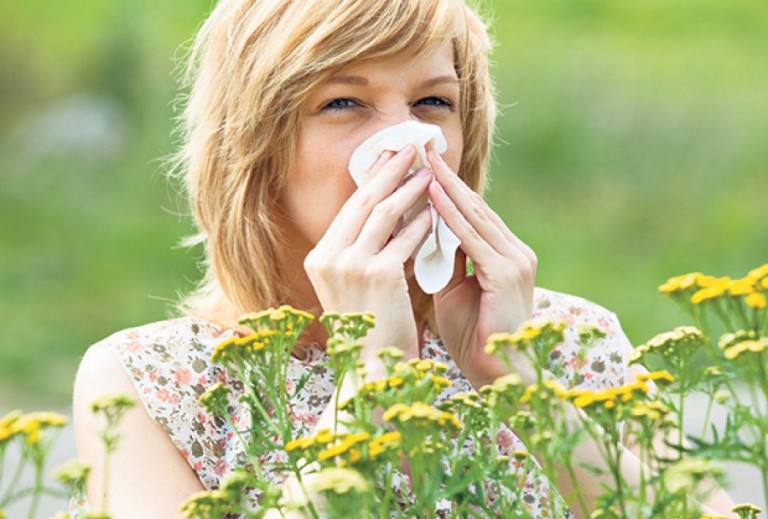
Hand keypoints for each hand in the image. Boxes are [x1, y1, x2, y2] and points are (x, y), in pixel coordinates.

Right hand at [304, 146, 432, 361]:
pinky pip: (405, 238)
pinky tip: (436, 211)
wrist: (371, 371)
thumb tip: (391, 214)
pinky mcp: (377, 275)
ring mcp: (350, 265)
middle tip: (411, 146)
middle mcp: (328, 258)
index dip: (372, 179)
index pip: (350, 208)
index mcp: (320, 259)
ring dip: (409, 188)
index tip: (390, 158)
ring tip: (429, 171)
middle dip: (390, 169)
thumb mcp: (356, 286)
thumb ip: (364, 252)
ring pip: (384, 212)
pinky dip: (422, 222)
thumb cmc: (370, 331)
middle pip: (364, 201)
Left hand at [427, 149, 537, 387]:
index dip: (447, 190)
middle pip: (475, 207)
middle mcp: (515, 252)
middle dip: (446, 178)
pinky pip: (472, 238)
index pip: (472, 214)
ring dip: (447, 188)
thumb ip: (445, 261)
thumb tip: (424, 234)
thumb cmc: (473, 337)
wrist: (498, 375)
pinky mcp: (506, 273)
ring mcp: (514, 260)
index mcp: (504, 256)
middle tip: (421, 150)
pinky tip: (433, 196)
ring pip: (474, 216)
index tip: (423, 166)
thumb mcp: (454, 291)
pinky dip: (451, 215)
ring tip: (424, 162)